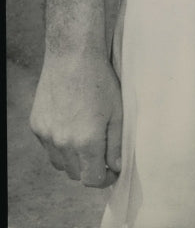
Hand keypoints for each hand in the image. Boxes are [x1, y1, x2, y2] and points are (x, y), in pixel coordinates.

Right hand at [30, 50, 121, 187]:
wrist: (72, 55)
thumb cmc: (100, 80)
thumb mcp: (117, 112)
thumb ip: (117, 145)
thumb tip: (116, 168)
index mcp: (87, 142)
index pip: (92, 180)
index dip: (105, 178)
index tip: (111, 169)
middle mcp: (63, 143)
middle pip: (75, 174)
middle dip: (90, 167)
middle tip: (101, 152)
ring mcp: (47, 135)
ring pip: (60, 163)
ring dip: (73, 159)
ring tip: (85, 137)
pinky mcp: (36, 124)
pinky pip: (48, 146)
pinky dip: (58, 143)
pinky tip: (70, 123)